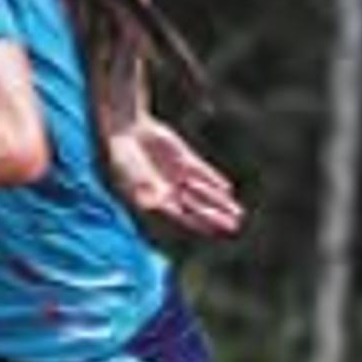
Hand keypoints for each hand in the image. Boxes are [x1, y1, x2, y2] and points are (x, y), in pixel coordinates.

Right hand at [108, 116, 243, 238]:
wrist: (126, 129)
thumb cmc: (122, 155)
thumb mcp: (130, 173)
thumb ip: (145, 187)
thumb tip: (157, 203)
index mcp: (154, 200)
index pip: (180, 216)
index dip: (197, 223)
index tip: (213, 231)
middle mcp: (168, 191)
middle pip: (196, 208)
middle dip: (214, 218)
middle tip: (233, 226)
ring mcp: (177, 176)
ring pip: (203, 192)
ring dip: (219, 202)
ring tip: (238, 213)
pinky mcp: (184, 160)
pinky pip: (202, 172)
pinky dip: (214, 179)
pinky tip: (227, 188)